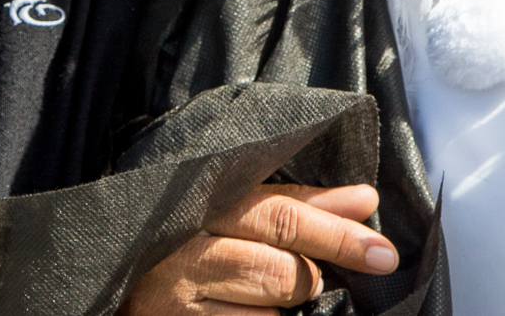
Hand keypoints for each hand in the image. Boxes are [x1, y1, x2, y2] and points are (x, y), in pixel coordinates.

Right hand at [123, 183, 397, 315]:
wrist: (122, 288)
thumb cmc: (192, 246)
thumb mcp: (239, 215)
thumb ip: (298, 205)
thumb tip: (365, 200)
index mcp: (207, 201)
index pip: (282, 210)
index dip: (336, 228)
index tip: (381, 247)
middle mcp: (189, 243)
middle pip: (280, 254)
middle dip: (330, 257)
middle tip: (375, 260)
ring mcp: (179, 292)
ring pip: (271, 297)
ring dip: (293, 297)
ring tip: (286, 290)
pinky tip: (261, 311)